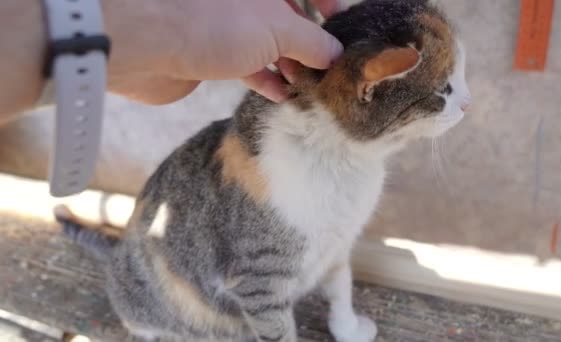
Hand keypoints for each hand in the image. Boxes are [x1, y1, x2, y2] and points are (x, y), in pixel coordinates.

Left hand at [105, 0, 343, 103]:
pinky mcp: (211, 51)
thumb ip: (313, 41)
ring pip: (266, 41)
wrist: (147, 46)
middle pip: (286, 13)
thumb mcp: (278, 28)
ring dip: (288, 64)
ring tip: (308, 85)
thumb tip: (334, 54)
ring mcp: (225, 23)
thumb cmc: (212, 21)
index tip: (340, 20)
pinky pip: (246, 63)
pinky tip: (282, 95)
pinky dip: (265, 78)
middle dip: (308, 40)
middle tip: (326, 65)